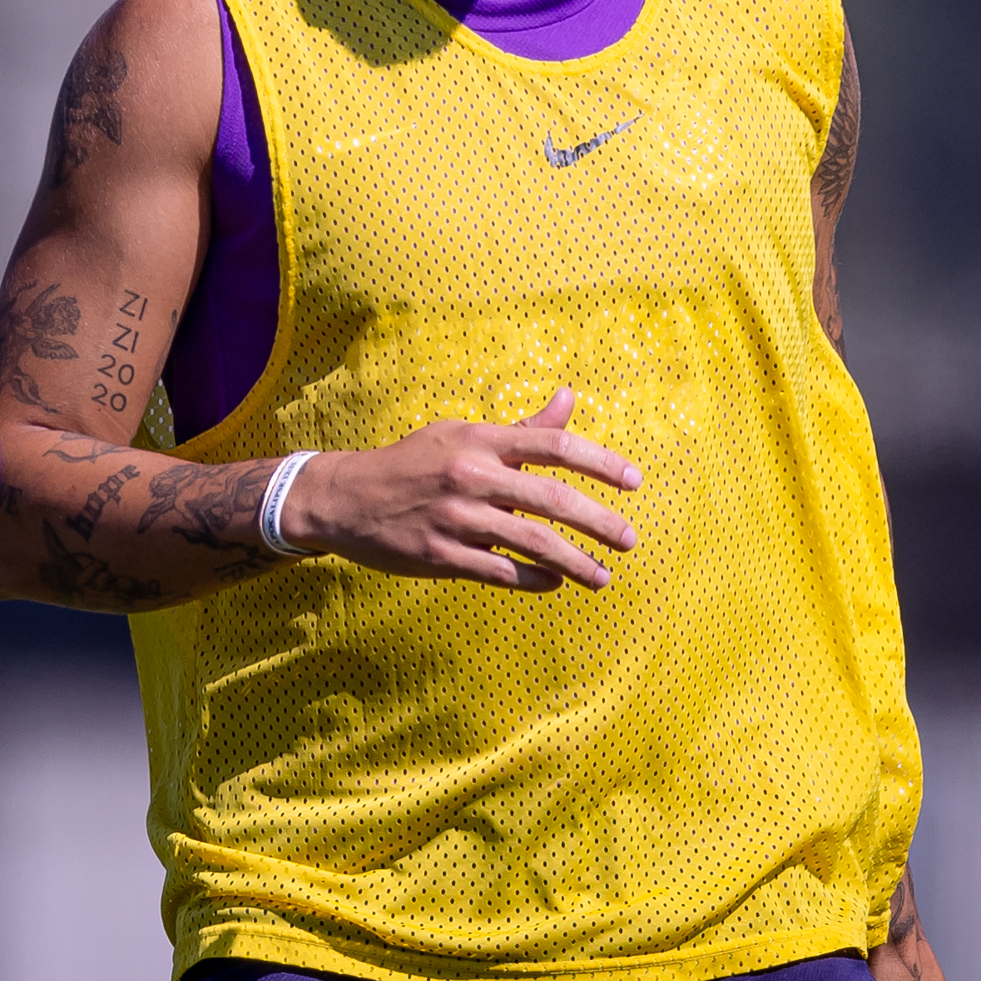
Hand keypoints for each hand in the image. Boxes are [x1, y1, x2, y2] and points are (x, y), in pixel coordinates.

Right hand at [275, 387, 639, 589]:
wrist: (345, 497)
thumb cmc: (413, 462)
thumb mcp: (463, 434)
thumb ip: (523, 427)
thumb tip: (571, 397)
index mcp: (480, 441)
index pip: (554, 446)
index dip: (600, 463)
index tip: (634, 481)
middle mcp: (471, 476)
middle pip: (552, 499)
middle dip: (600, 523)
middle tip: (630, 539)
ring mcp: (455, 518)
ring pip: (532, 543)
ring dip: (577, 562)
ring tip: (604, 577)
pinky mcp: (440, 555)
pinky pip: (501, 573)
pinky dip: (535, 580)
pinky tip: (554, 582)